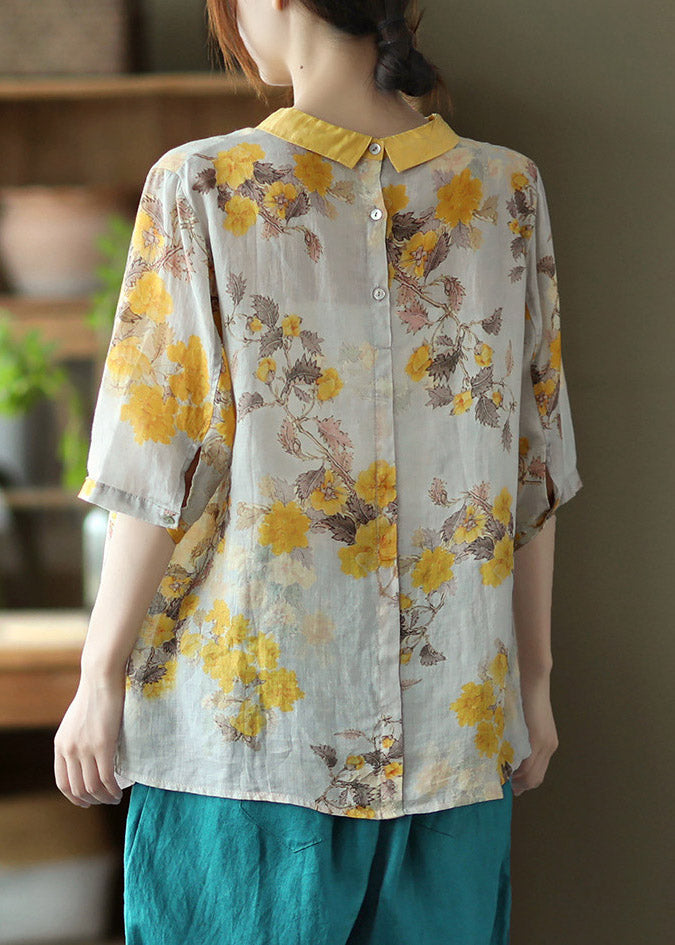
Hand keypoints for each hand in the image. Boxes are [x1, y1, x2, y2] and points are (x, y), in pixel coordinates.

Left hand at [54, 669, 125, 806]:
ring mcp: (85, 748)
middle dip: (92, 800)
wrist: (101, 677)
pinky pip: (106, 777)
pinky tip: (119, 793)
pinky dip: (112, 790)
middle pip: (77, 788)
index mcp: (61, 745)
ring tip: (114, 799)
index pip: (62, 782)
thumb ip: (77, 739)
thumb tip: (88, 756)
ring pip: (92, 786)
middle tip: (106, 800)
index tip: (86, 801)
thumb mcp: (77, 721)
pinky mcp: (103, 745)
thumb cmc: (95, 695)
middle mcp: (69, 749)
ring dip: (104, 798)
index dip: (74, 797)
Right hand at [510, 669, 557, 796]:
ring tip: (503, 779)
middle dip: (521, 786)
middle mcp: (549, 747)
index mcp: (547, 744)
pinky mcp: (539, 739)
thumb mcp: (523, 721)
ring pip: (533, 775)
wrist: (533, 680)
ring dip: (518, 781)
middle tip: (505, 787)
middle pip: (536, 779)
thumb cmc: (523, 696)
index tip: (509, 785)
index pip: (537, 774)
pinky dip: (517, 771)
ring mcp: (546, 744)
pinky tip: (506, 770)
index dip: (524, 783)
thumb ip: (520, 736)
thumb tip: (506, 750)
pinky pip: (529, 765)